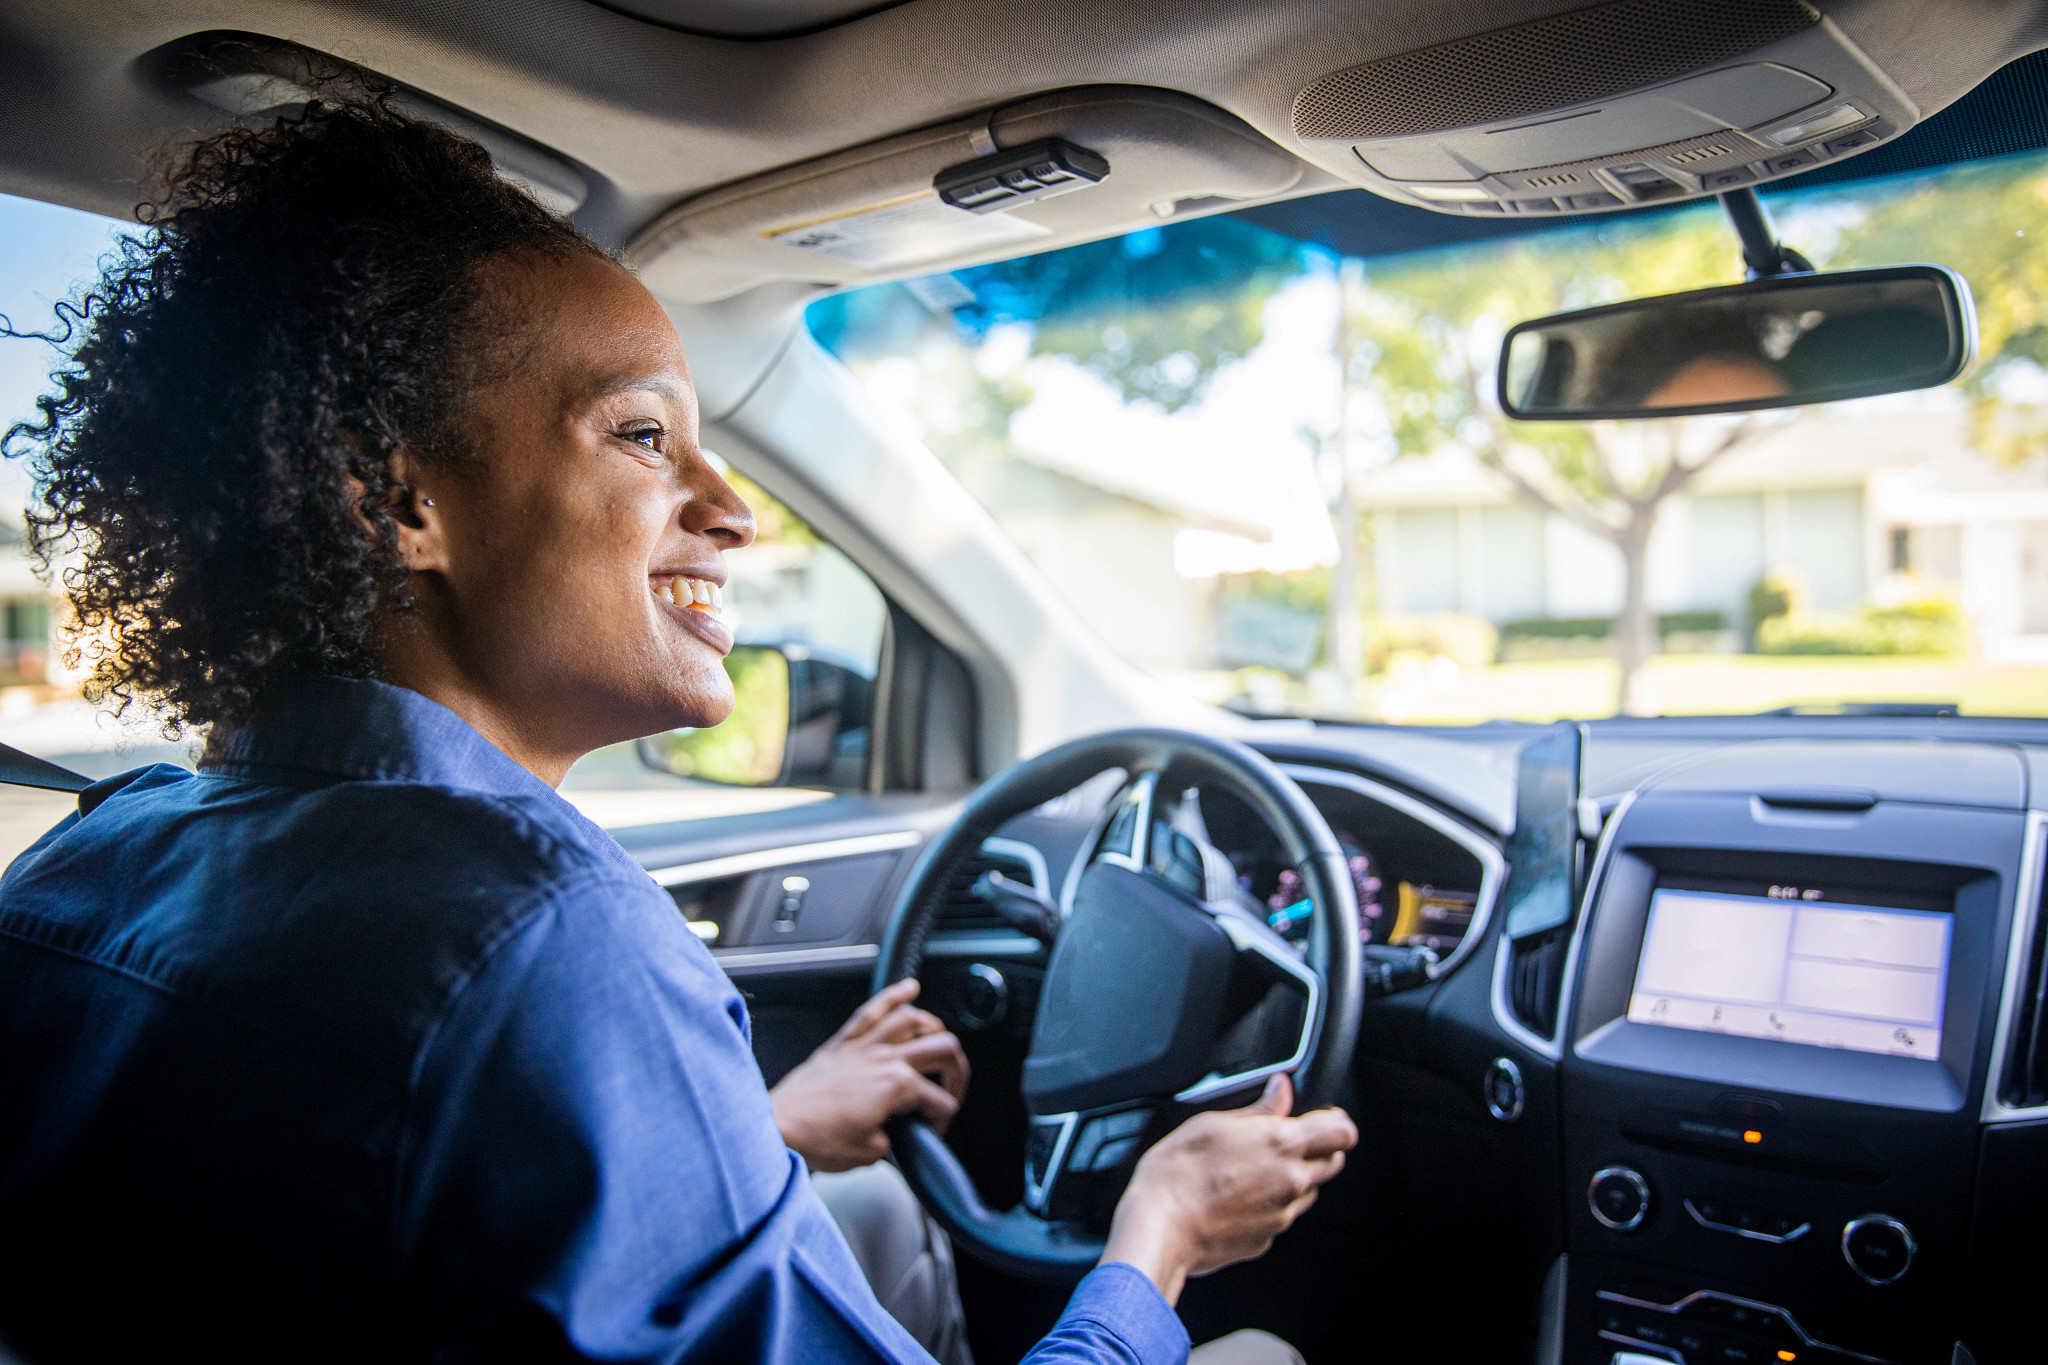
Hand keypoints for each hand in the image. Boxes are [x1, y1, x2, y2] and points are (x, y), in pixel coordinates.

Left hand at [770, 978, 970, 1173]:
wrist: (777, 1128)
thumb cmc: (816, 1140)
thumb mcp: (869, 1153)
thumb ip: (893, 1141)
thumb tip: (897, 1136)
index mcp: (897, 1086)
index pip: (940, 1100)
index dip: (942, 1120)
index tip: (932, 1130)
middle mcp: (884, 1058)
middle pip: (943, 1049)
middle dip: (956, 1072)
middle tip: (950, 1089)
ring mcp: (863, 1046)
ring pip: (912, 1019)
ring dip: (933, 1028)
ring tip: (938, 1042)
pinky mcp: (842, 1042)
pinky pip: (873, 1009)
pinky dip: (893, 995)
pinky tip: (909, 988)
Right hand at [1099, 1073, 1356, 1304]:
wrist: (1159, 1229)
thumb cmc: (1177, 1174)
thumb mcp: (1211, 1122)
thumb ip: (1257, 1108)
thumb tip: (1280, 1090)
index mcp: (1282, 1144)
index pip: (1342, 1132)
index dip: (1337, 1121)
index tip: (1323, 1117)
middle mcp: (1291, 1181)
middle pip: (1333, 1162)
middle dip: (1319, 1149)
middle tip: (1286, 1141)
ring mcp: (1282, 1215)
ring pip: (1309, 1190)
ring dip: (1295, 1178)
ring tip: (1255, 1170)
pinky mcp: (1267, 1239)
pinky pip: (1283, 1215)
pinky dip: (1272, 1204)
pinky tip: (1240, 1197)